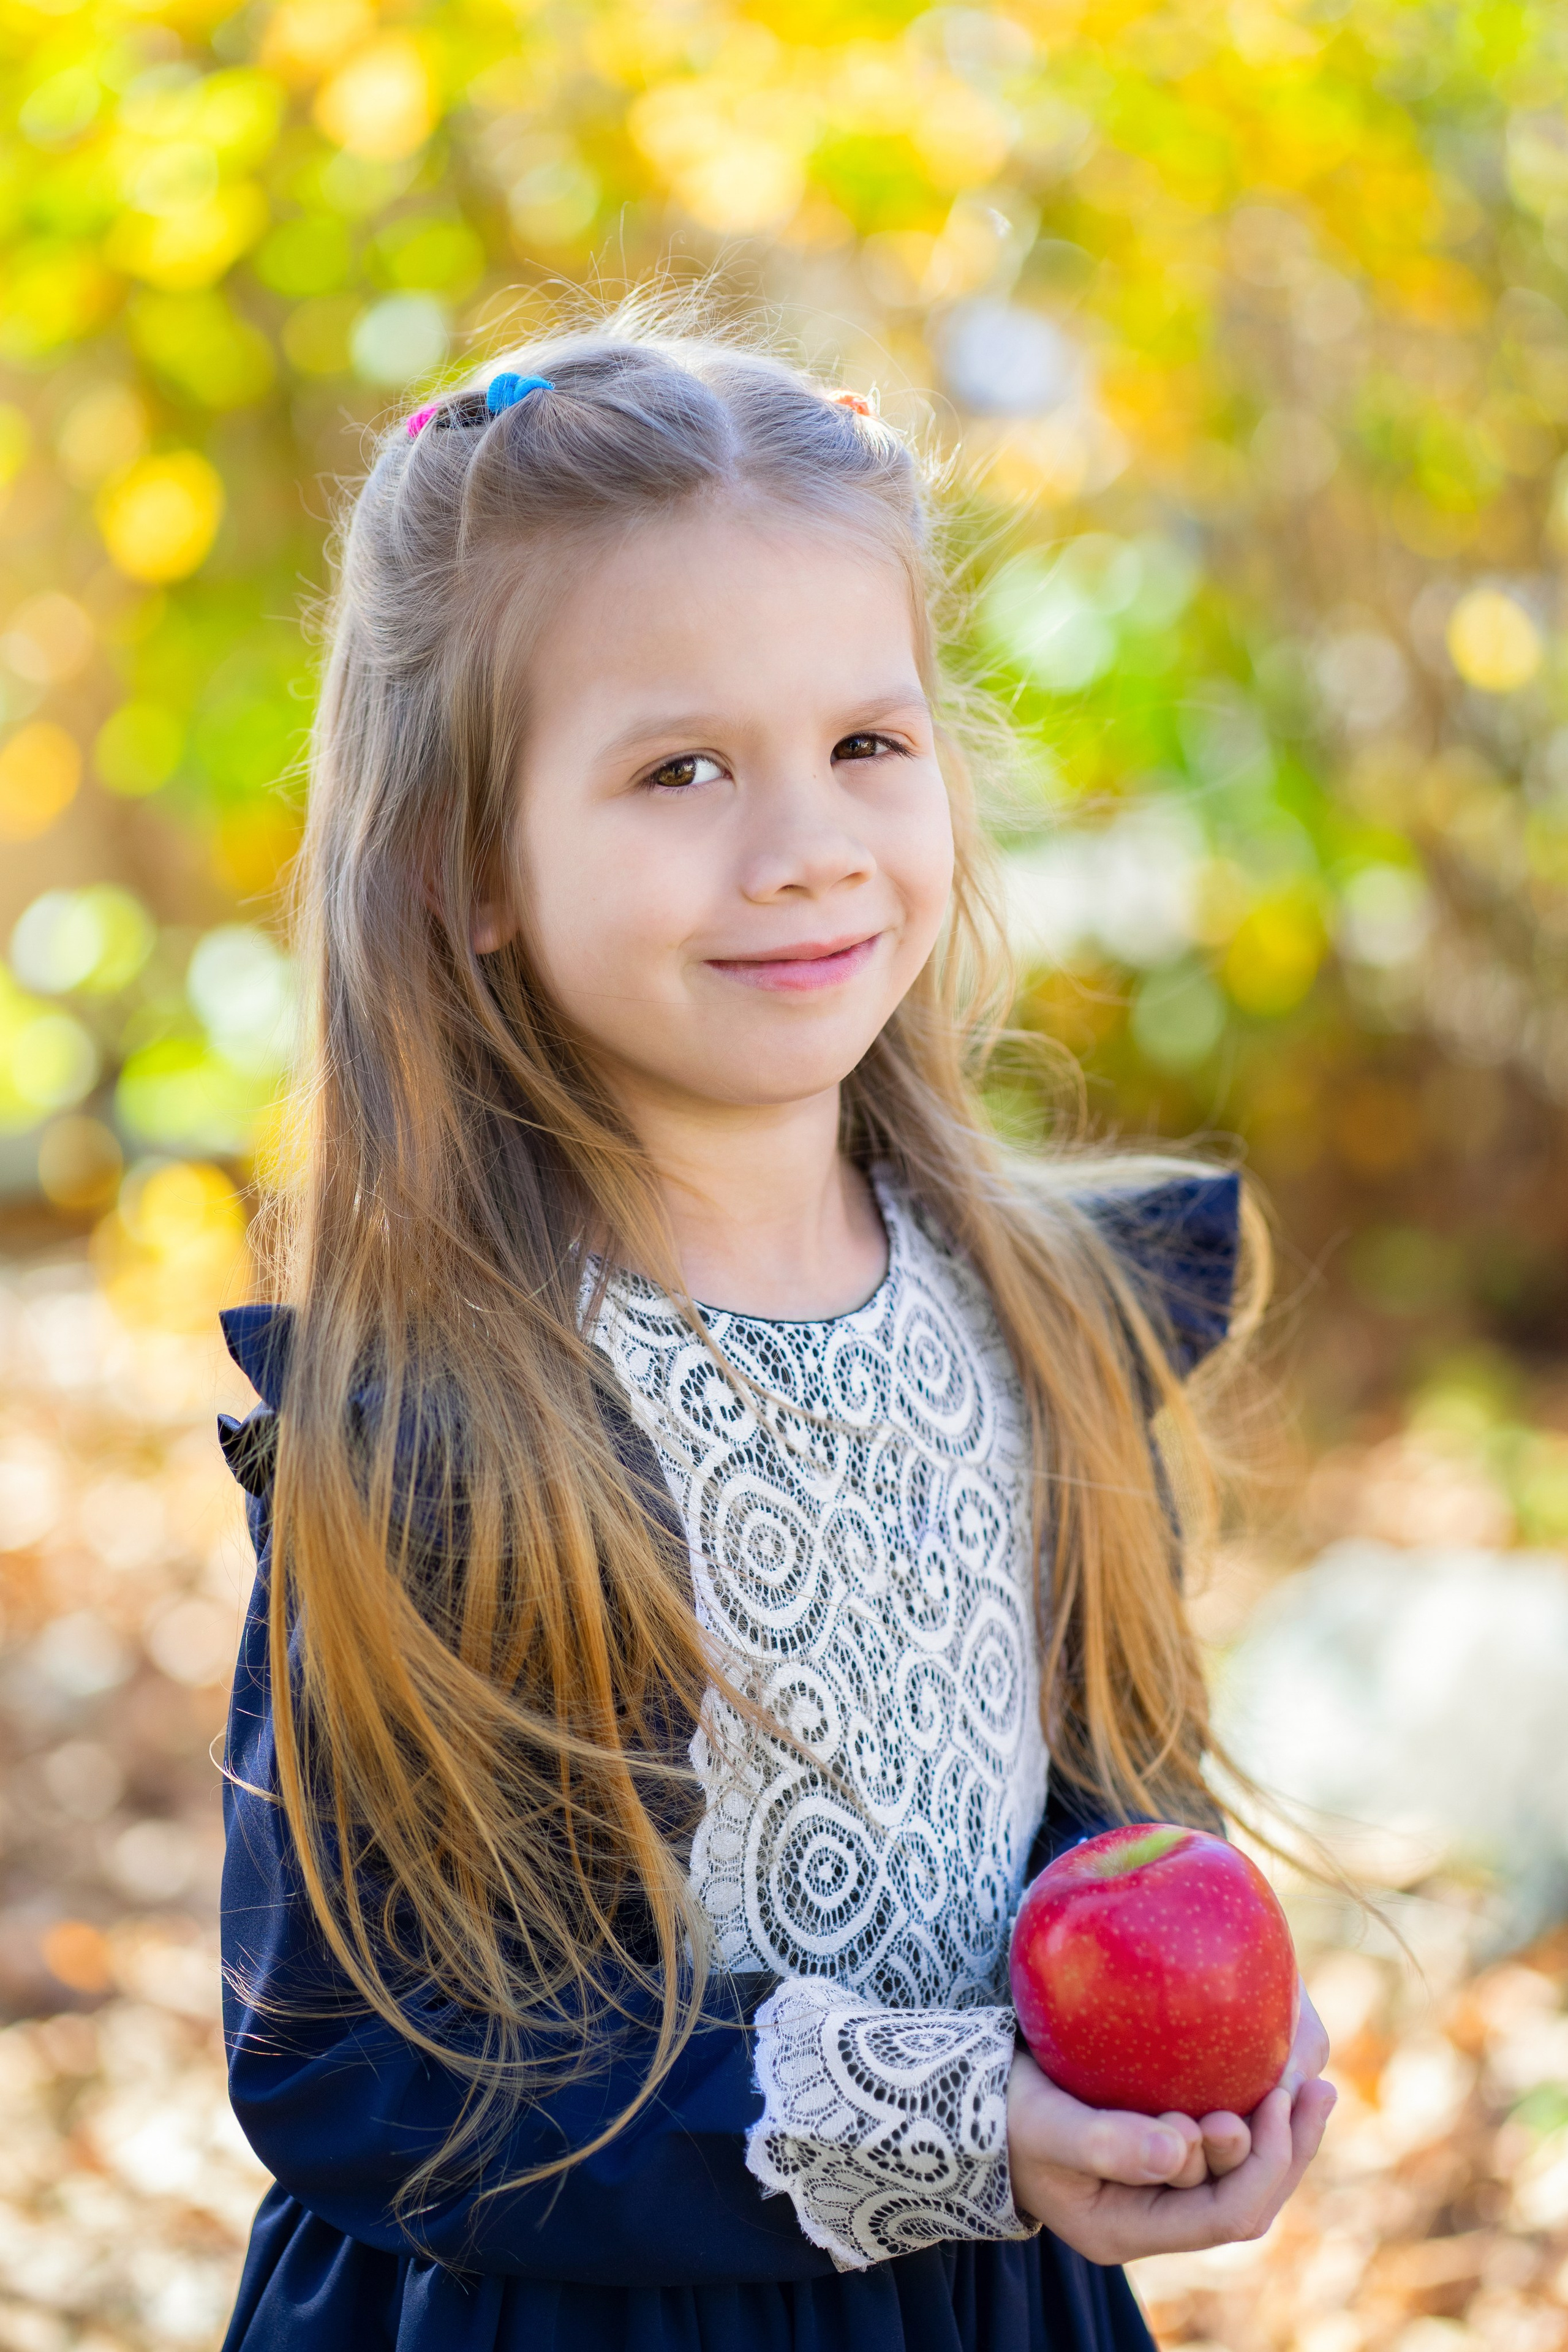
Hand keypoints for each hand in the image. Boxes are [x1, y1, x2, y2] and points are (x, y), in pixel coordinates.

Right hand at [1005, 1984, 1333, 2263]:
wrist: (970, 2094)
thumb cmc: (1001, 2110)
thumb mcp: (1045, 2126)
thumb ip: (1105, 2144)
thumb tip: (1180, 2151)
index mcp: (1127, 2230)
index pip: (1223, 2217)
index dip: (1260, 2164)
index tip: (1270, 2100)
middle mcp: (1153, 2215)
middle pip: (1244, 2199)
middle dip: (1283, 2148)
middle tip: (1306, 2087)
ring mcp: (1159, 2183)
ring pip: (1242, 2173)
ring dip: (1281, 2131)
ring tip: (1312, 2080)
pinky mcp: (1161, 2142)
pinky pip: (1222, 2136)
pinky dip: (1254, 2107)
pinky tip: (1278, 2069)